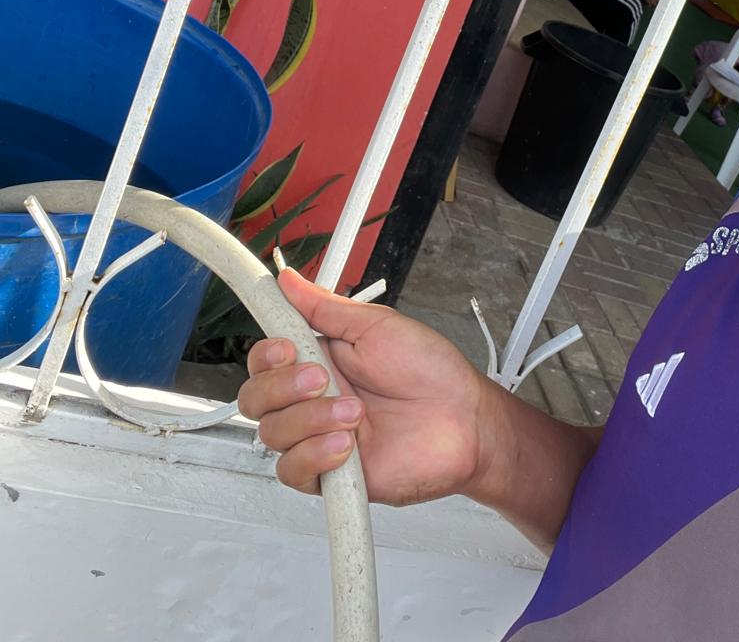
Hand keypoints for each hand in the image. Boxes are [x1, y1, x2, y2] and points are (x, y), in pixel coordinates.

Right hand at [238, 269, 491, 504]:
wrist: (465, 421)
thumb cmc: (431, 371)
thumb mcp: (376, 326)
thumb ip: (325, 308)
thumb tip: (288, 281)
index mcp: (321, 359)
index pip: (264, 360)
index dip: (265, 355)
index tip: (285, 347)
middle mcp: (313, 400)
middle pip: (255, 399)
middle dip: (282, 387)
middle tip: (323, 379)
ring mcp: (320, 438)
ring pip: (273, 434)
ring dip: (311, 419)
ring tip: (355, 413)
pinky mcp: (332, 476)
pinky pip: (294, 472)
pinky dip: (315, 456)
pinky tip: (346, 445)